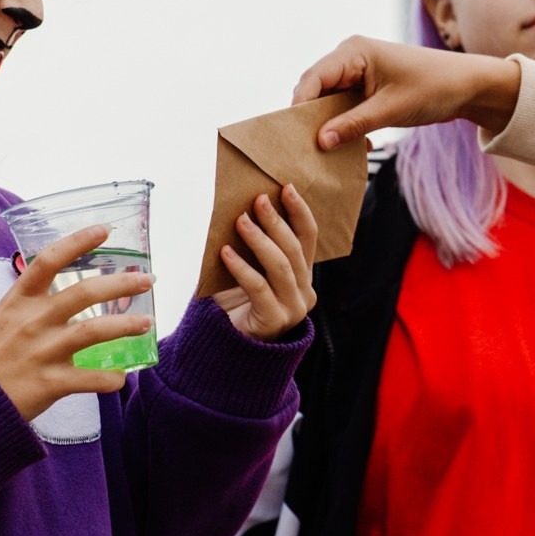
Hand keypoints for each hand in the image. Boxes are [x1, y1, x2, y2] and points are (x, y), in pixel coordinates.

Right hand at [0, 224, 155, 417]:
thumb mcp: (8, 314)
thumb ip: (37, 299)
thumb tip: (76, 287)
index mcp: (20, 299)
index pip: (49, 260)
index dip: (78, 242)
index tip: (104, 230)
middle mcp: (33, 320)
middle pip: (84, 293)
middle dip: (121, 285)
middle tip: (148, 281)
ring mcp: (42, 351)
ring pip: (92, 331)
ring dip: (125, 325)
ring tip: (146, 323)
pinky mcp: (50, 382)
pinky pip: (89, 379)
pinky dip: (110, 378)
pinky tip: (122, 376)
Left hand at [213, 186, 319, 340]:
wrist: (231, 347)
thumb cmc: (240, 305)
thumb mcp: (253, 271)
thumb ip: (257, 249)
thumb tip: (244, 210)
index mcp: (304, 277)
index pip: (308, 238)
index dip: (300, 211)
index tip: (286, 187)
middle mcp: (305, 292)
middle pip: (294, 249)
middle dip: (276, 221)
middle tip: (258, 201)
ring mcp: (293, 308)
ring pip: (280, 266)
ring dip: (260, 240)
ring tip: (241, 221)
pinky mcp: (275, 321)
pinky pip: (259, 288)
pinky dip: (242, 267)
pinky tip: (225, 253)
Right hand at [292, 37, 522, 150]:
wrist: (467, 86)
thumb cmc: (433, 88)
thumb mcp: (391, 109)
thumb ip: (353, 124)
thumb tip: (319, 141)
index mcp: (353, 51)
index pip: (312, 79)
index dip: (299, 107)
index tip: (292, 136)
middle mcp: (350, 57)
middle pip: (316, 89)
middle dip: (311, 119)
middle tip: (304, 149)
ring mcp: (357, 71)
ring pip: (329, 100)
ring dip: (329, 125)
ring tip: (326, 152)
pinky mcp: (366, 85)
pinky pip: (344, 106)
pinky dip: (344, 125)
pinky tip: (353, 146)